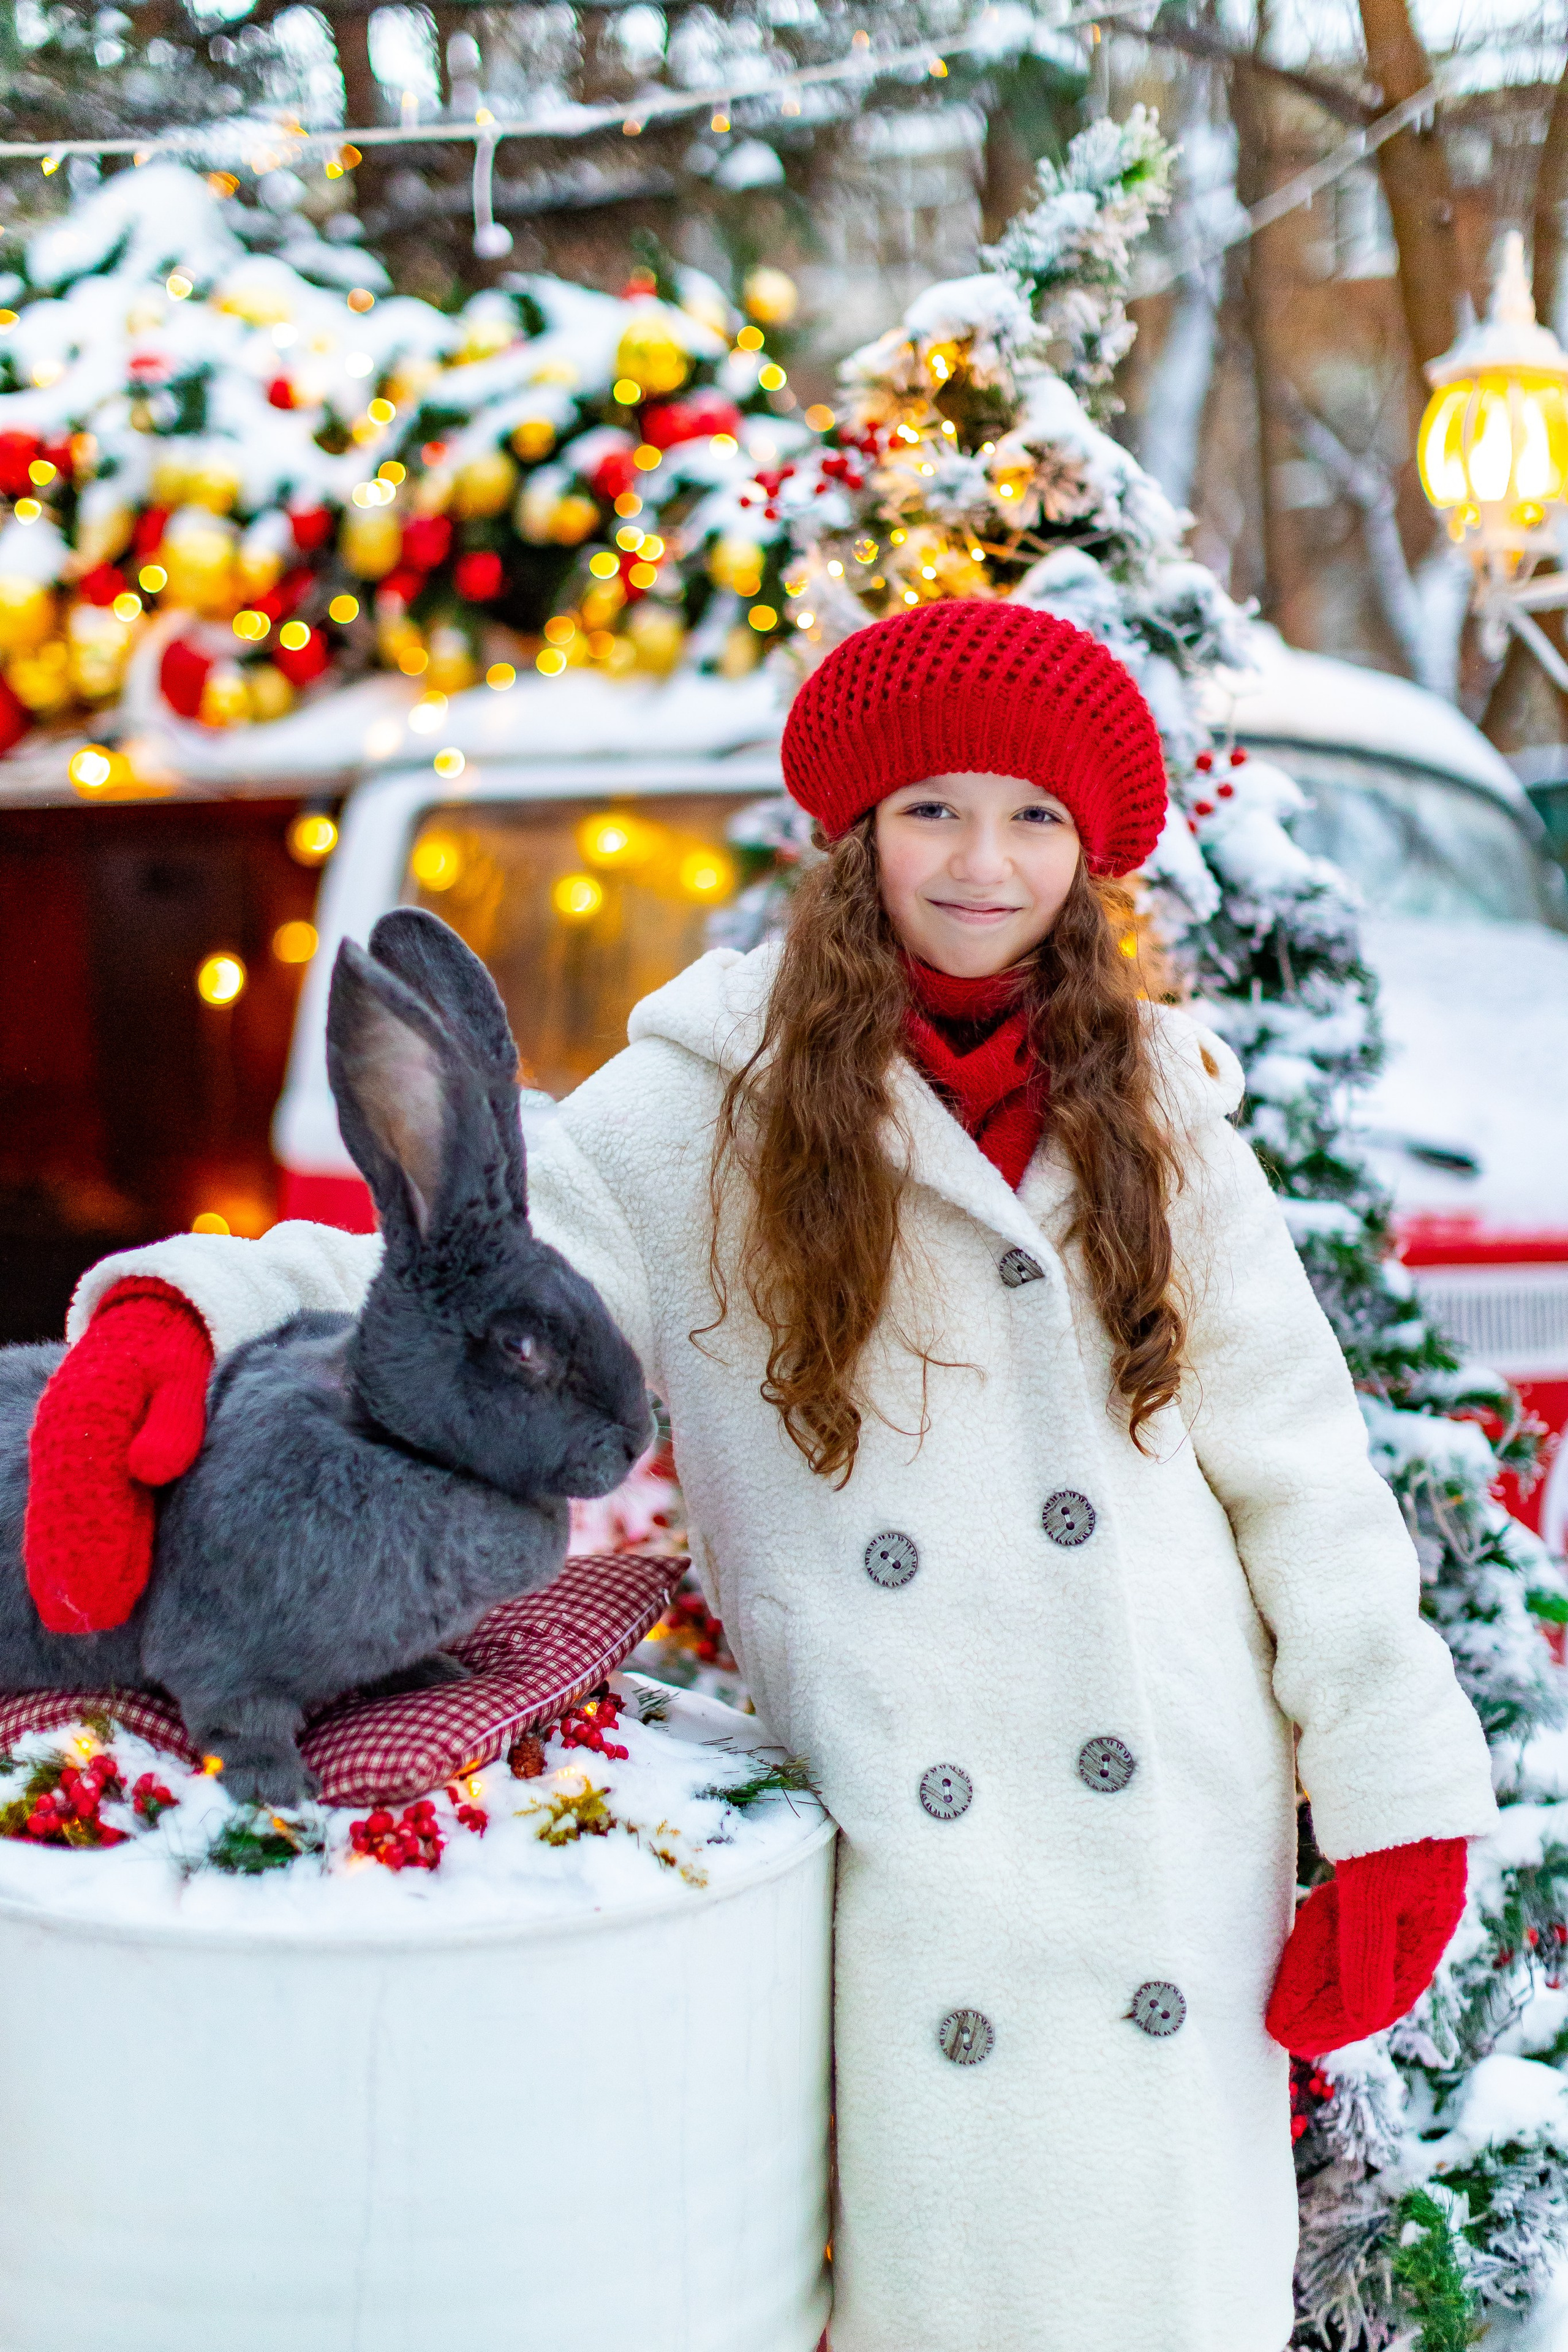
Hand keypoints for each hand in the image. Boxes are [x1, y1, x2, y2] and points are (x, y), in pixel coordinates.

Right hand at [25, 1279, 213, 1634]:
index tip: (104, 1592)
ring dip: (63, 1565)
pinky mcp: (71, 1453)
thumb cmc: (175, 1350)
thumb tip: (150, 1469)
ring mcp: (62, 1443)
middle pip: (64, 1509)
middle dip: (74, 1568)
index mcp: (88, 1411)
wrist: (151, 1317)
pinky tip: (70, 1583)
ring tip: (79, 1618)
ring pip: (57, 1512)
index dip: (94, 1545)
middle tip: (90, 1622)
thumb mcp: (182, 1374)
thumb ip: (172, 1420)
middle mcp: (64, 1432)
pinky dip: (62, 1543)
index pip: (87, 1489)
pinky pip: (61, 1504)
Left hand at [1266, 1837, 1467, 2057]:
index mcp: (1426, 1926)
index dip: (1344, 2024)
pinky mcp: (1366, 1864)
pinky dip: (1321, 1938)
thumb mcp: (1371, 1893)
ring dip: (1316, 1976)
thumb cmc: (1383, 1822)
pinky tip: (1298, 1951)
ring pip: (1352, 1946)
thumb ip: (1367, 1954)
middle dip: (1322, 2006)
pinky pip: (1344, 1916)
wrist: (1382, 1746)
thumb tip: (1365, 2016)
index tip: (1300, 2042)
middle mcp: (1413, 1913)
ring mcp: (1390, 1888)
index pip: (1387, 1994)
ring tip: (1279, 2002)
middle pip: (1366, 1974)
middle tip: (1277, 2028)